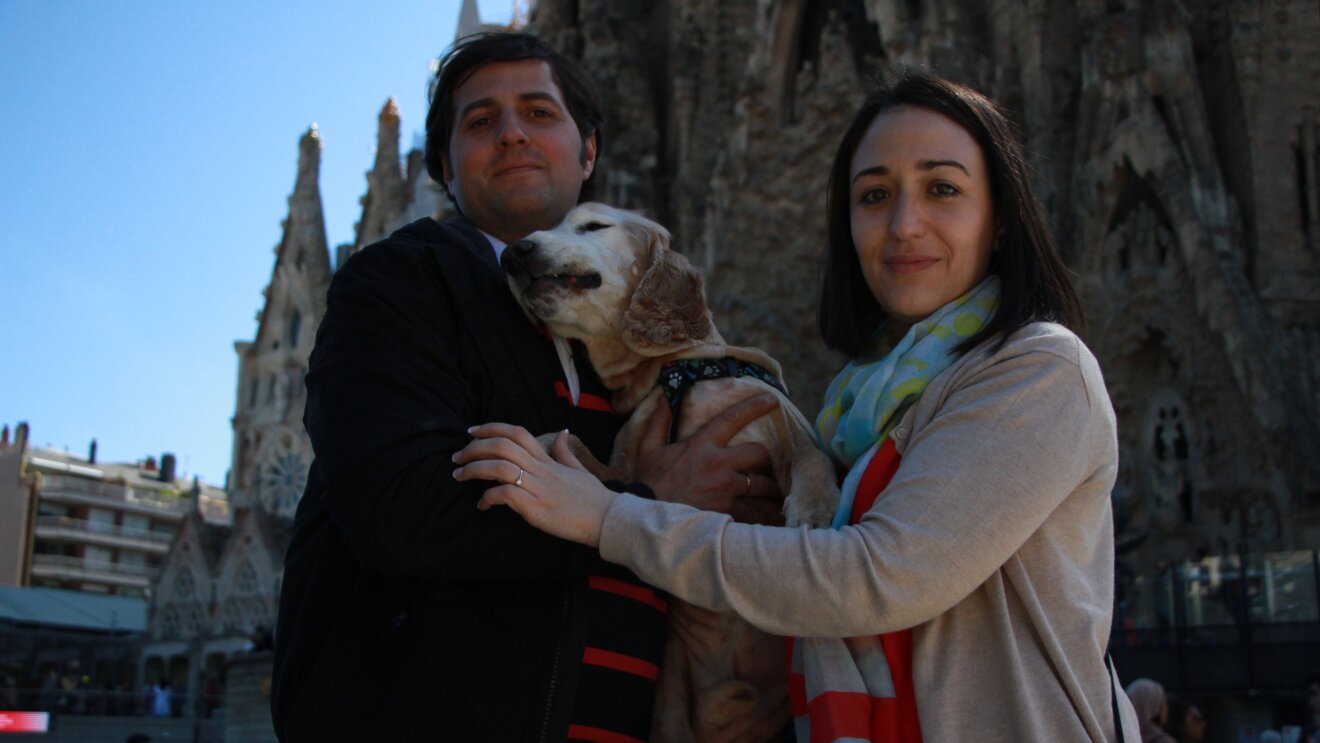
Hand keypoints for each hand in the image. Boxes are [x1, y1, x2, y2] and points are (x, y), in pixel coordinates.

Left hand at [453, 424, 618, 546]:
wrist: (608, 520)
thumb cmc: (594, 498)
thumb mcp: (580, 470)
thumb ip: (565, 452)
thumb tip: (561, 434)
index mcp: (548, 460)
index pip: (517, 433)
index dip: (491, 428)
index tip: (472, 432)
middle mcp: (541, 469)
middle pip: (502, 446)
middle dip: (474, 447)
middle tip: (457, 456)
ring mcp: (538, 487)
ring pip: (499, 467)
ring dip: (474, 469)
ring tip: (459, 476)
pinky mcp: (536, 508)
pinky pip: (505, 495)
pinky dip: (488, 498)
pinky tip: (482, 505)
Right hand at [631, 394, 784, 522]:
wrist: (647, 518)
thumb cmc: (649, 483)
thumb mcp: (648, 449)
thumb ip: (659, 423)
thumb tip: (663, 398)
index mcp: (701, 444)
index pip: (732, 418)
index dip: (755, 406)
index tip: (772, 399)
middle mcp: (718, 464)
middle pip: (759, 453)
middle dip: (767, 459)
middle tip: (768, 465)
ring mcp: (725, 489)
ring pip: (763, 485)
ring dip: (770, 490)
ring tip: (777, 495)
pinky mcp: (728, 511)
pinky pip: (755, 512)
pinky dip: (764, 515)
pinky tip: (772, 517)